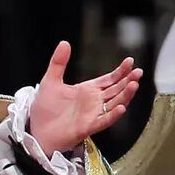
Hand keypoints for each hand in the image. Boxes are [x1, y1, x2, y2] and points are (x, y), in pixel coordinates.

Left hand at [23, 43, 141, 156]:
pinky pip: (103, 121)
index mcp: (88, 91)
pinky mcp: (87, 127)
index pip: (110, 79)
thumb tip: (64, 43)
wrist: (36, 130)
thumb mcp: (50, 81)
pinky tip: (121, 107)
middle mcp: (93, 103)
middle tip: (138, 72)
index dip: (121, 71)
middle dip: (128, 81)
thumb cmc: (45, 110)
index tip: (130, 62)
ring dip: (125, 95)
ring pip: (114, 104)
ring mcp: (92, 115)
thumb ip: (58, 62)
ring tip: (134, 85)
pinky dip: (113, 115)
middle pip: (116, 90)